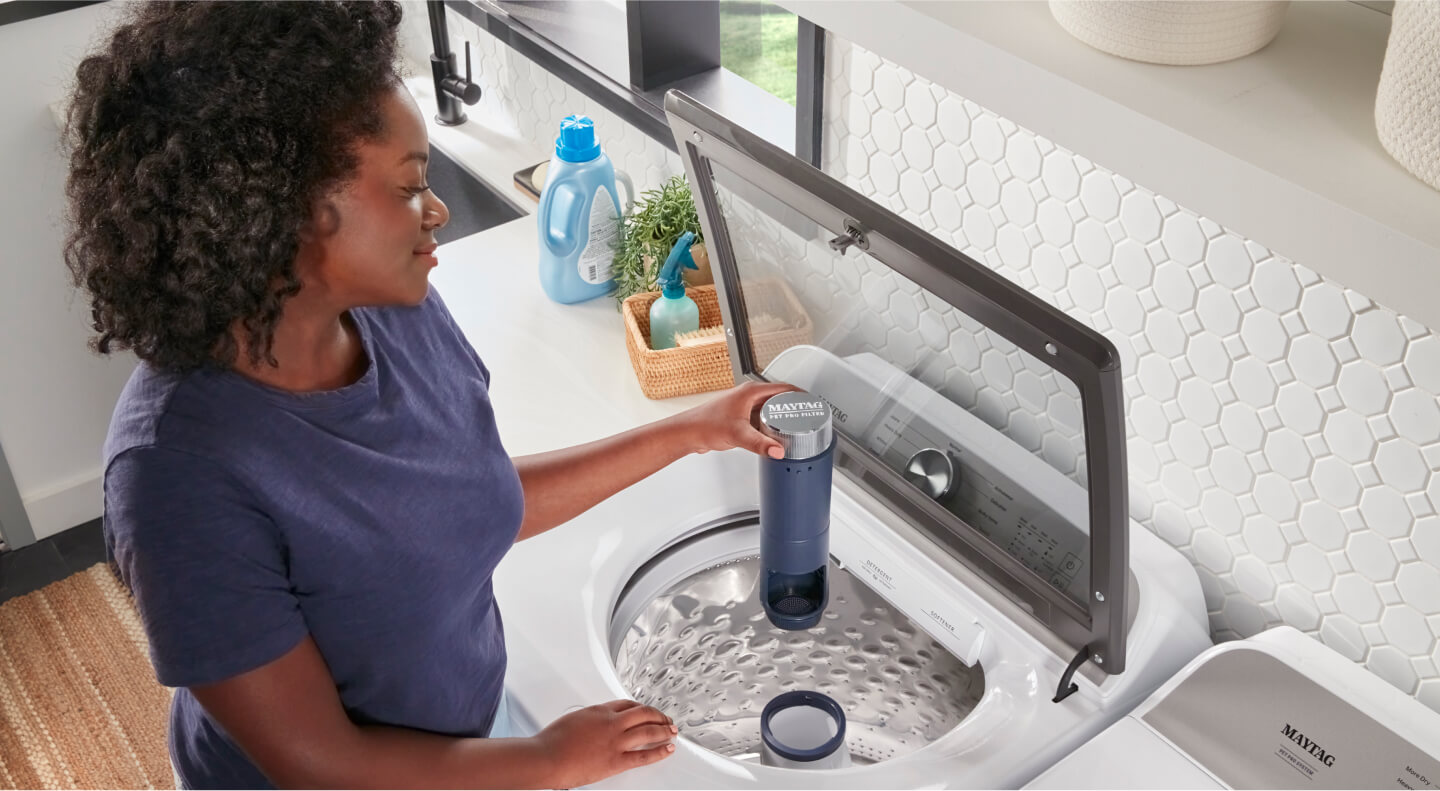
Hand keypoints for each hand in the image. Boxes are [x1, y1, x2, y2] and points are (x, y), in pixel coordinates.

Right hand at [533, 700, 676, 788]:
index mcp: (598, 711)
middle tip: (666, 718)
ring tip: (672, 730)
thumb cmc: (553, 741)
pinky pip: (645, 755)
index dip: (640, 707)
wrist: (547, 757)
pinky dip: (660, 751)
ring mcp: (616, 741)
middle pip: (643, 713)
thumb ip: (589, 720)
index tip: (645, 710)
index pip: (626, 704)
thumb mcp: (572, 720)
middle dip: (658, 715)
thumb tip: (594, 725)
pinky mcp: (617, 760)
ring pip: (649, 730)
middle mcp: (611, 723)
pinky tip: (668, 748)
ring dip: (664, 729)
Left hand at [670, 380, 798, 458]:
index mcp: (750, 391)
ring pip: (769, 410)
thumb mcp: (738, 435)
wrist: (688, 433)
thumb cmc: (705, 425)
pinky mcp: (739, 418)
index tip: (811, 402)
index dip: (800, 394)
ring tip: (793, 428)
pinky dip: (769, 426)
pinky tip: (773, 436)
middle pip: (778, 399)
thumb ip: (760, 444)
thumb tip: (777, 450)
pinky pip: (760, 419)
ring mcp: (743, 407)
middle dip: (792, 408)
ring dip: (780, 418)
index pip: (783, 388)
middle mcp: (747, 396)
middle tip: (806, 418)